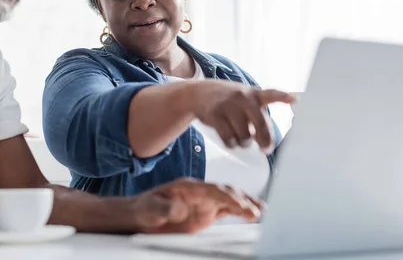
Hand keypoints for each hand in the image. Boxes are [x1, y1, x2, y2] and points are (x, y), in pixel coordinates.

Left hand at [130, 178, 262, 233]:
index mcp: (188, 186)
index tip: (238, 203)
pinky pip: (228, 210)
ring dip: (246, 204)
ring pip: (231, 199)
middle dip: (241, 200)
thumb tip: (180, 208)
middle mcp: (200, 191)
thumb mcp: (151, 207)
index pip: (212, 188)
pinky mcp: (208, 212)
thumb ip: (165, 207)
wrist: (141, 215)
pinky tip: (254, 214)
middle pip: (225, 192)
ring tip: (261, 212)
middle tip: (255, 211)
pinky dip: (242, 211)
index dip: (226, 195)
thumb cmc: (144, 209)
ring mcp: (205, 201)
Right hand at [188, 80, 294, 152]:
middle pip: (261, 124)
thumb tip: (264, 143)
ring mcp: (227, 105)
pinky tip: (229, 139)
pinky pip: (228, 139)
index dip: (283, 97)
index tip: (295, 100)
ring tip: (239, 136)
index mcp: (254, 94)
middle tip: (265, 149)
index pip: (272, 94)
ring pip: (244, 136)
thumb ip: (257, 118)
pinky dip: (231, 144)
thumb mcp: (244, 101)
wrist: (199, 93)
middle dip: (265, 141)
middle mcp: (242, 97)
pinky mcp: (214, 114)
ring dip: (243, 142)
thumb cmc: (229, 101)